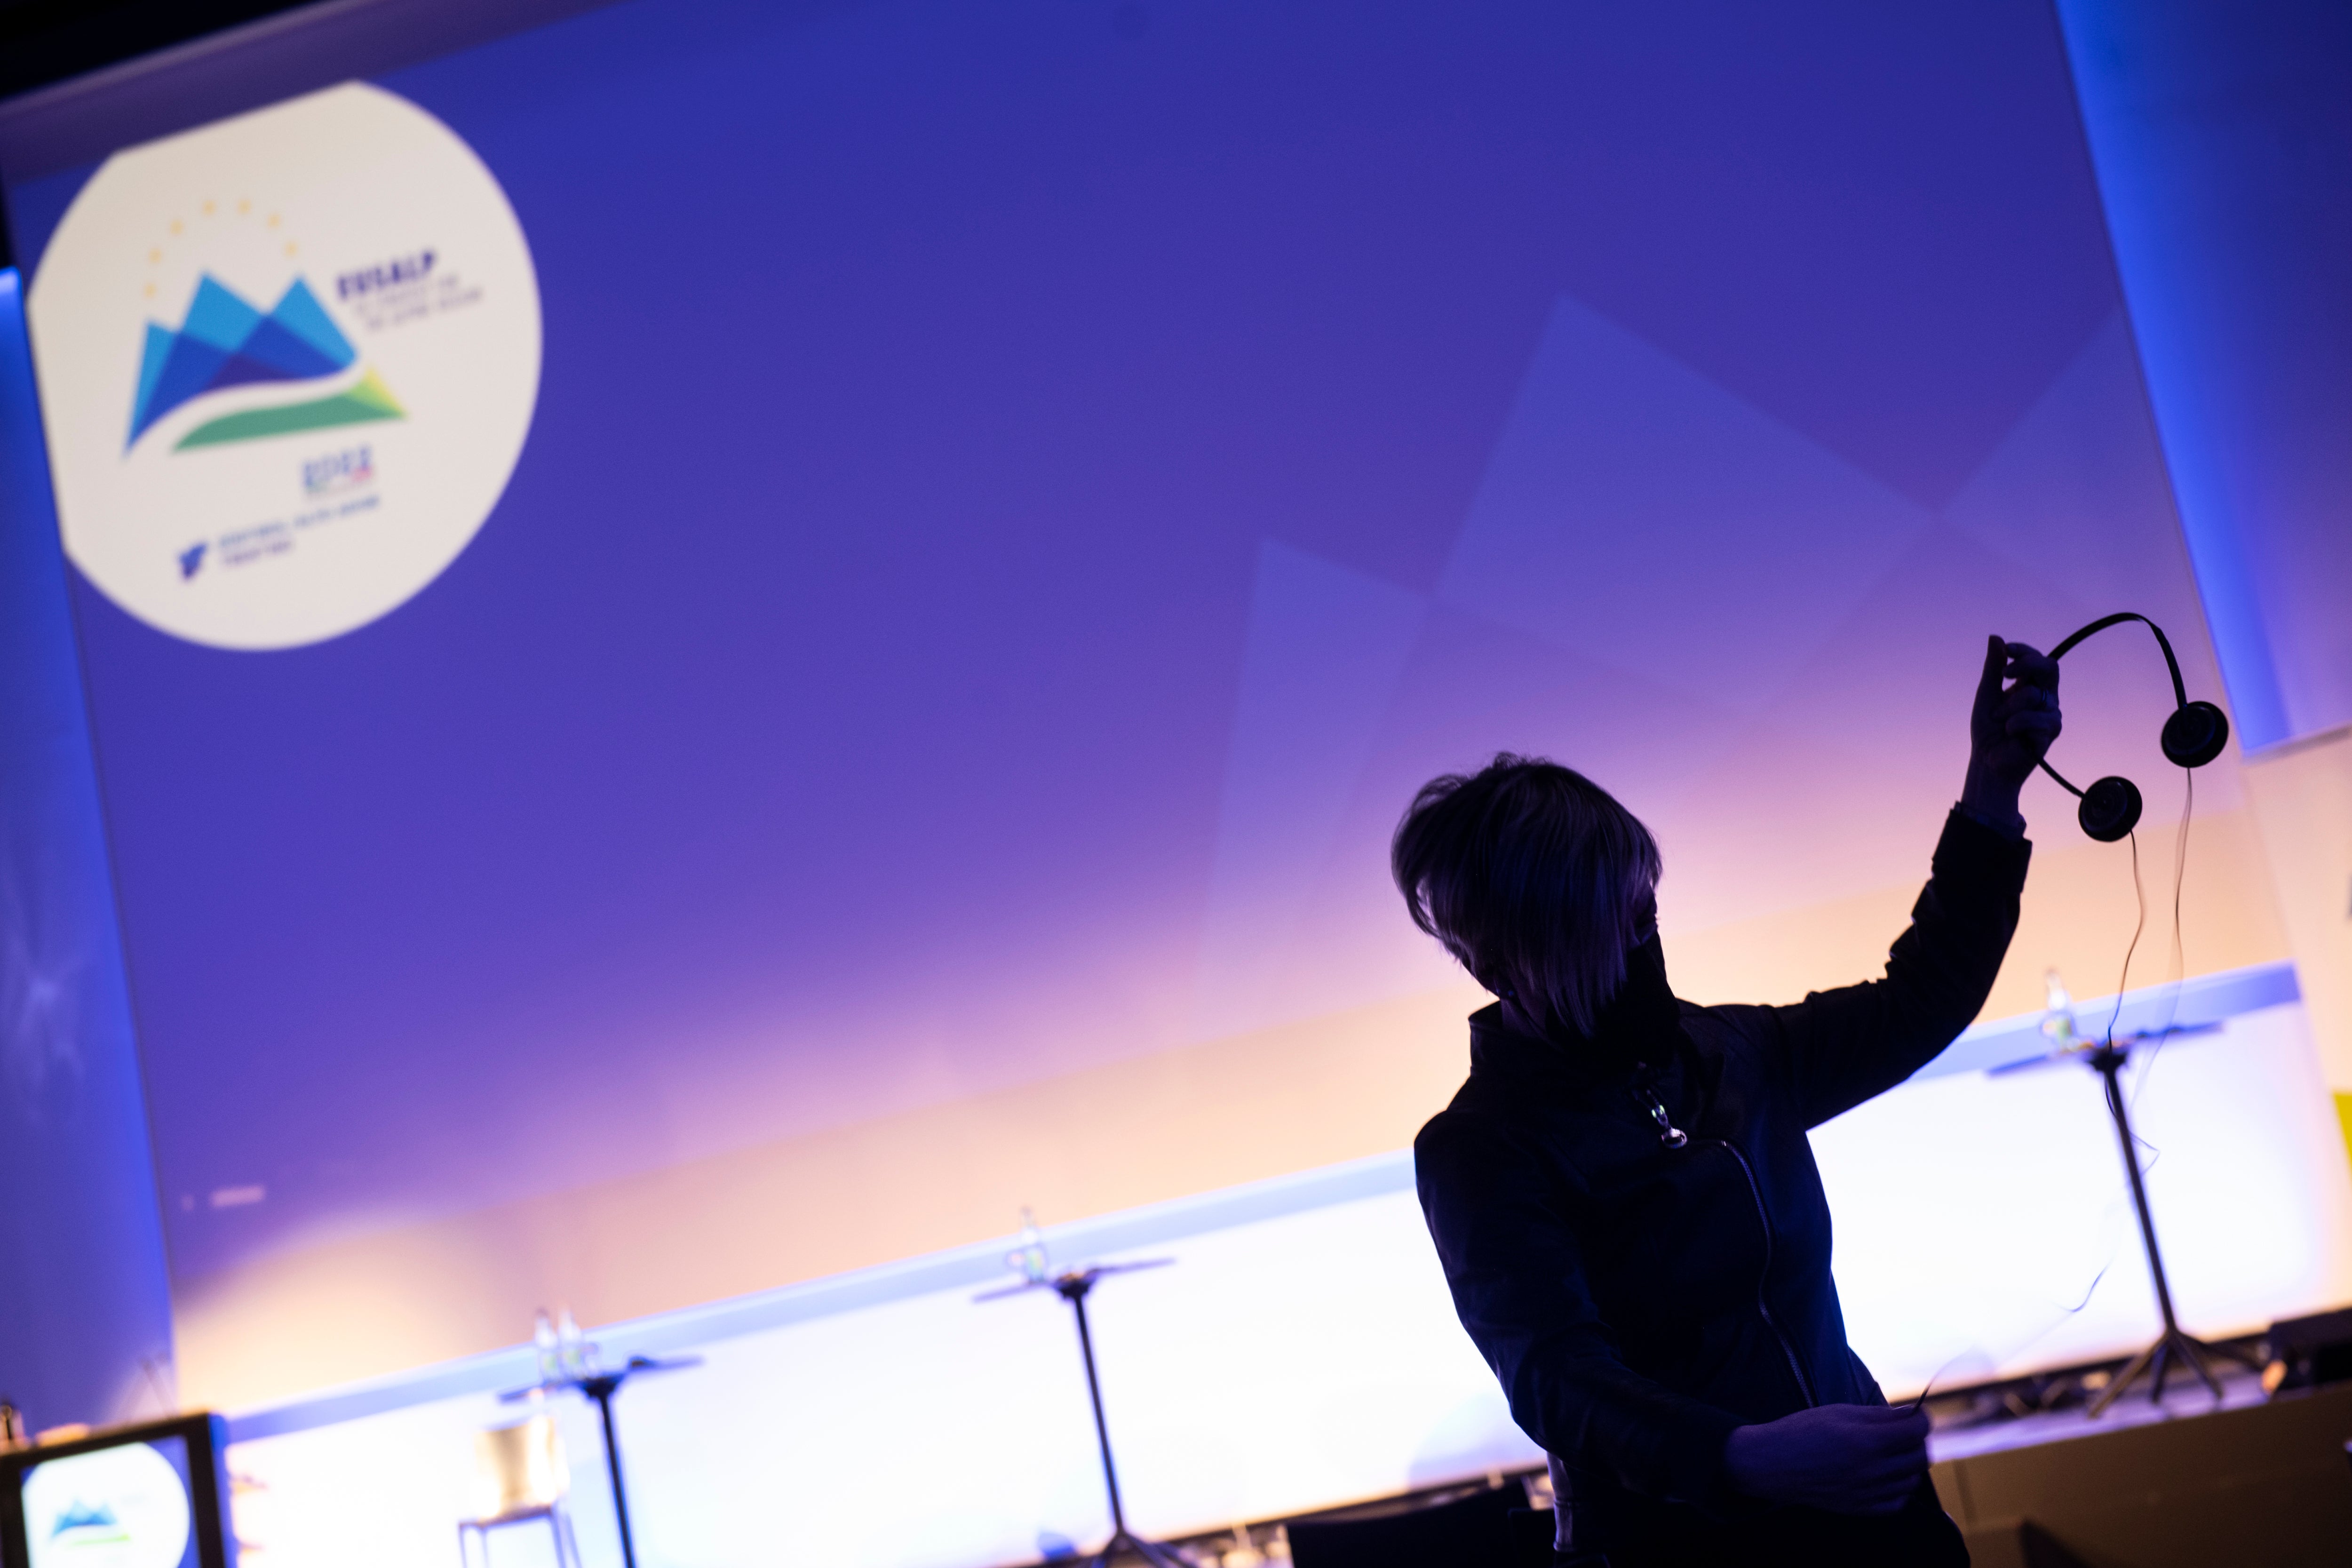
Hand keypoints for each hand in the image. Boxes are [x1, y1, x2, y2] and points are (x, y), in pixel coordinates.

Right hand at [1722, 1403, 1930, 1514]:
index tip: (1919, 1413)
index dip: (1923, 1418)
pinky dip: (1898, 1489)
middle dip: (1918, 1440)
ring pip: (1911, 1481)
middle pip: (1920, 1457)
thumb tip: (1908, 1414)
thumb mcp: (1838, 1412)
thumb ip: (1878, 1415)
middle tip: (1905, 1431)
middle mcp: (1871, 1470)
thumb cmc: (1801, 1431)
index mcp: (1866, 1441)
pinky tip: (1885, 1476)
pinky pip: (1896, 1503)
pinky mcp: (1860, 1508)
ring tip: (1893, 1452)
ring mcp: (1867, 1493)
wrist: (1771, 1463)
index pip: (1916, 1431)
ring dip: (1909, 1464)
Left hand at [1962, 635, 2061, 824]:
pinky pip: (2036, 718)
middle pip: (2050, 667)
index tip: (2006, 651)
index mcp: (2030, 685)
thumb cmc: (1987, 729)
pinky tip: (2010, 733)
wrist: (1987, 761)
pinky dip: (2016, 724)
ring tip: (2000, 721)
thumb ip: (1993, 667)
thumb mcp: (1986, 694)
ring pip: (2034, 694)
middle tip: (2005, 675)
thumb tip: (1995, 637)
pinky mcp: (2052, 731)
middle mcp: (2045, 696)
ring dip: (2009, 707)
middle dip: (2026, 665)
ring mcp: (2050, 713)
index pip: (2037, 659)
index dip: (2024, 651)